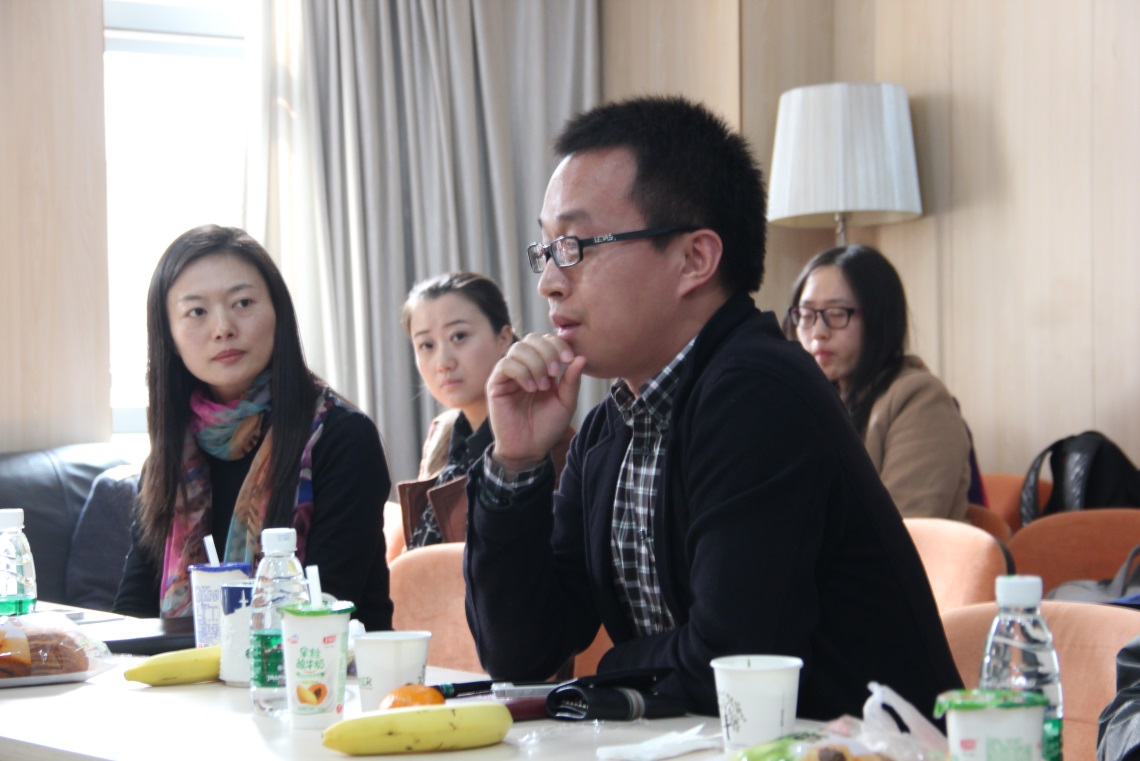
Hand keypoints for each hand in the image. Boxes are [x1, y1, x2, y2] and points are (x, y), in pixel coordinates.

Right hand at [485, 333, 585, 472]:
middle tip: (556, 372)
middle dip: (547, 351)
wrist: (530, 448)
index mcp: (542, 367)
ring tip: (542, 386)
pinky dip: (521, 372)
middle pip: (532, 338)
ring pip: (518, 348)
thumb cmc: (547, 426)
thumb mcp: (566, 402)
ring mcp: (509, 374)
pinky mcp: (495, 384)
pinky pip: (505, 364)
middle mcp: (524, 366)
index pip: (547, 340)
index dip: (559, 344)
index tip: (570, 359)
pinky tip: (531, 388)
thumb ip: (571, 381)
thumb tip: (581, 357)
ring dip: (535, 363)